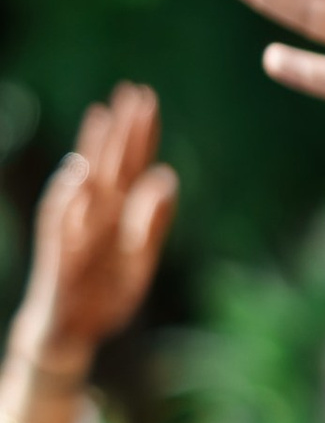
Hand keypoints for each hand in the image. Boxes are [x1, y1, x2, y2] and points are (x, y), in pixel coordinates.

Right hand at [13, 84, 177, 364]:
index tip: (150, 99)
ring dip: (94, 149)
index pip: (134, 165)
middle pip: (112, 164)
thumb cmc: (107, 294)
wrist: (73, 330)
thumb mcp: (141, 263)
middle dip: (123, 130)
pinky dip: (71, 196)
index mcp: (121, 213)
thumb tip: (167, 178)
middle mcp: (97, 213)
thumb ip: (154, 225)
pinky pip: (64, 218)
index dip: (141, 134)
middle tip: (133, 92)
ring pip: (87, 181)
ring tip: (103, 116)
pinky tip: (80, 171)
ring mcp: (77, 227)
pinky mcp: (60, 249)